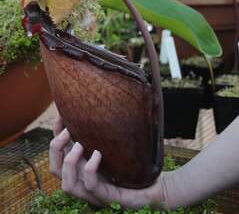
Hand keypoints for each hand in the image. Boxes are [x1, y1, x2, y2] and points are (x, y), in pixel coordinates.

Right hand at [49, 116, 168, 208]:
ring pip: (66, 185)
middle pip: (54, 169)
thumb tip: (97, 103)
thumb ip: (102, 131)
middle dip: (56, 149)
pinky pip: (90, 186)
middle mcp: (83, 180)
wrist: (153, 184)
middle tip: (67, 132)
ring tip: (80, 145)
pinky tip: (98, 155)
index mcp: (82, 166)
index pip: (59, 152)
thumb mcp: (113, 143)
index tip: (61, 116)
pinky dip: (89, 169)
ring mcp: (93, 192)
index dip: (55, 135)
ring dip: (69, 163)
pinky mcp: (106, 197)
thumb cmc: (133, 162)